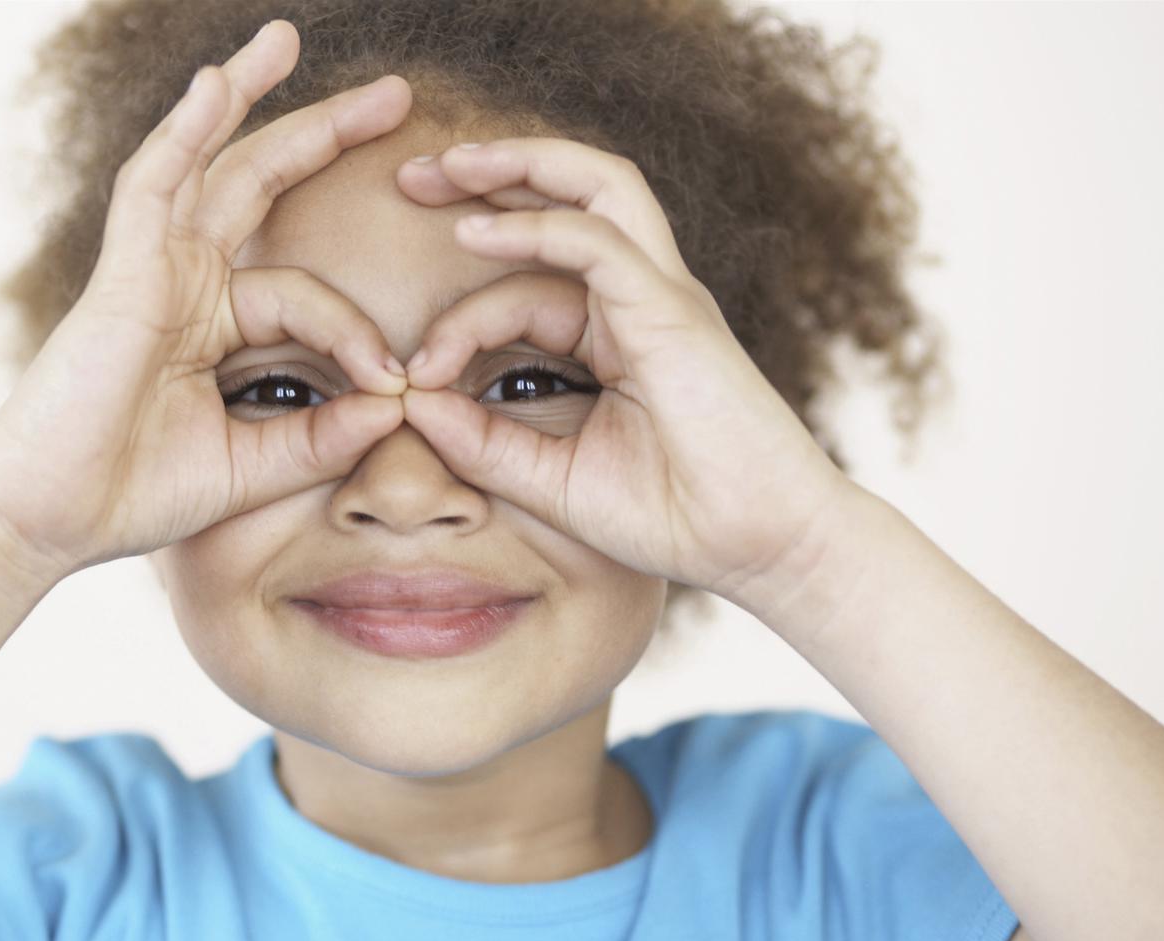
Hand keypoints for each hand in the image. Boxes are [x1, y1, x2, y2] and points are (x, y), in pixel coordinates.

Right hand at [0, 21, 409, 585]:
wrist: (49, 520)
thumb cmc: (134, 494)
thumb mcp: (250, 466)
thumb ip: (320, 437)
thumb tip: (396, 405)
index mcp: (214, 325)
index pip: (309, 298)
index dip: (359, 336)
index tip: (400, 384)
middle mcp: (186, 285)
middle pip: (262, 187)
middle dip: (325, 136)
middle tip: (395, 98)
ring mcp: (153, 272)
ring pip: (208, 166)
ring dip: (246, 98)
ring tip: (286, 39)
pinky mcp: (124, 275)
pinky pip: (155, 186)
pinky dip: (184, 133)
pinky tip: (217, 83)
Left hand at [393, 138, 860, 606]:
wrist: (758, 549)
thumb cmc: (672, 517)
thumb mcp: (552, 480)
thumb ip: (483, 443)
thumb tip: (410, 404)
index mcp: (616, 334)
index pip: (526, 288)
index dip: (455, 322)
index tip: (405, 378)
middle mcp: (640, 300)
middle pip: (568, 198)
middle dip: (488, 176)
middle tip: (410, 175)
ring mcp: (660, 297)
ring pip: (595, 188)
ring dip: (516, 166)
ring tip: (443, 167)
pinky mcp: (672, 312)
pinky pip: (597, 244)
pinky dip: (534, 228)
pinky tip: (472, 232)